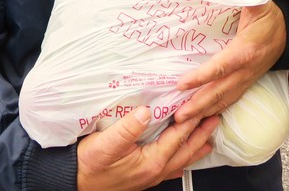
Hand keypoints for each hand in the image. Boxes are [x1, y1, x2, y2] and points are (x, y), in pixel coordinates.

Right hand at [76, 107, 217, 190]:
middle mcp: (154, 172)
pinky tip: (181, 160)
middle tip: (215, 119)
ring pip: (180, 161)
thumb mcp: (106, 143)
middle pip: (185, 150)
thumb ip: (128, 127)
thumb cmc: (89, 165)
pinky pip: (169, 168)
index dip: (192, 120)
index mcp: (151, 162)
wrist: (73, 182)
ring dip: (195, 147)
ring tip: (208, 139)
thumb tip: (146, 112)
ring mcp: (149, 176)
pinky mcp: (141, 177)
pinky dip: (180, 159)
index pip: (178, 137)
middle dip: (202, 134)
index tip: (203, 106)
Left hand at [173, 0, 285, 122]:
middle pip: (219, 91)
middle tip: (178, 116)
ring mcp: (246, 80)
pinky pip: (228, 101)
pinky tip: (200, 118)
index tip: (181, 84)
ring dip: (203, 113)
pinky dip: (214, 111)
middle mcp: (245, 71)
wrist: (288, 35)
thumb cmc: (270, 19)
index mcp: (245, 51)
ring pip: (223, 100)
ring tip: (183, 122)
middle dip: (198, 105)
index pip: (220, 67)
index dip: (201, 77)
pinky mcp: (245, 84)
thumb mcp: (262, 4)